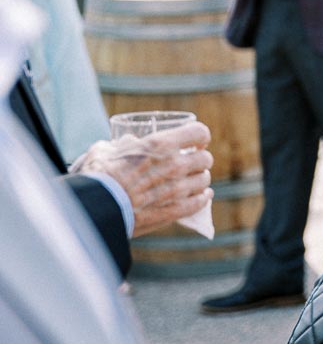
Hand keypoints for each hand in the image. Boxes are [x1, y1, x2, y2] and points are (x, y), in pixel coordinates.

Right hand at [71, 122, 213, 235]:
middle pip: (205, 158)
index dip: (200, 136)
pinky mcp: (174, 210)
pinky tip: (202, 196)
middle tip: (192, 163)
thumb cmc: (96, 176)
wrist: (95, 209)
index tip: (196, 142)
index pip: (199, 132)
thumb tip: (129, 142)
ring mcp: (177, 189)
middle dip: (200, 159)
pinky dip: (203, 198)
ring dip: (200, 179)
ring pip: (204, 180)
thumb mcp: (106, 150)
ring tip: (194, 180)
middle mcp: (175, 165)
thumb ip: (122, 145)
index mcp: (161, 145)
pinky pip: (199, 203)